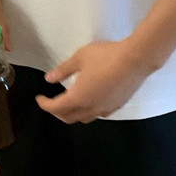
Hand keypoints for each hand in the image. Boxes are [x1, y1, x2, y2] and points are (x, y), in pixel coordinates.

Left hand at [35, 40, 153, 123]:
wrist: (135, 59)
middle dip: (57, 112)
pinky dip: (88, 111)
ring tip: (70, 101)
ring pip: (84, 118)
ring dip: (73, 113)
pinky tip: (91, 99)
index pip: (55, 108)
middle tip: (52, 102)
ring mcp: (105, 109)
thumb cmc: (105, 56)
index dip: (44, 105)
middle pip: (68, 118)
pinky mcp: (117, 106)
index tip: (40, 99)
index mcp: (78, 98)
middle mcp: (90, 108)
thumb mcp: (80, 58)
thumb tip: (49, 79)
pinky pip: (97, 114)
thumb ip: (63, 70)